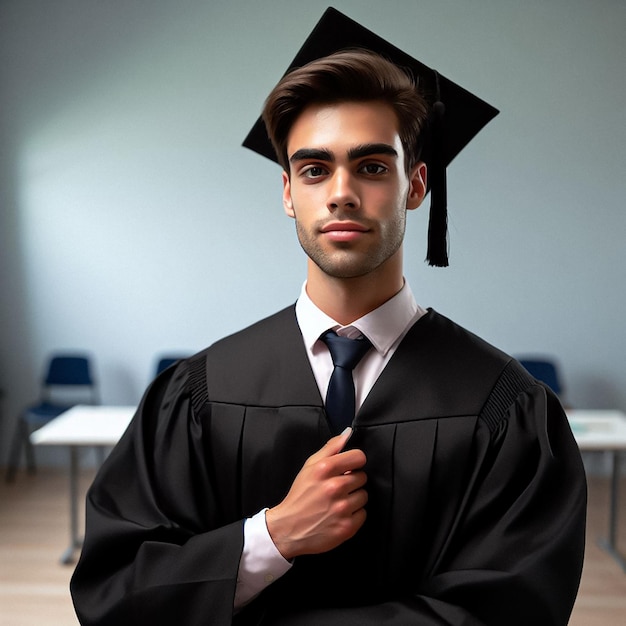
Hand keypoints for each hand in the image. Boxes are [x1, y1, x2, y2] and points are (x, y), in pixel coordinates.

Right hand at [266, 428, 367, 560]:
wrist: (288, 528)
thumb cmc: (300, 495)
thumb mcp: (309, 466)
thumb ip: (330, 447)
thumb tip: (348, 433)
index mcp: (324, 469)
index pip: (359, 457)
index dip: (354, 462)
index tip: (348, 468)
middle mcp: (334, 487)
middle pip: (362, 477)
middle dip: (352, 481)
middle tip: (337, 488)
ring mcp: (341, 508)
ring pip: (364, 496)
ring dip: (353, 498)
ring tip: (338, 502)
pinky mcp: (346, 527)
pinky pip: (362, 514)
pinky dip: (353, 515)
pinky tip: (339, 515)